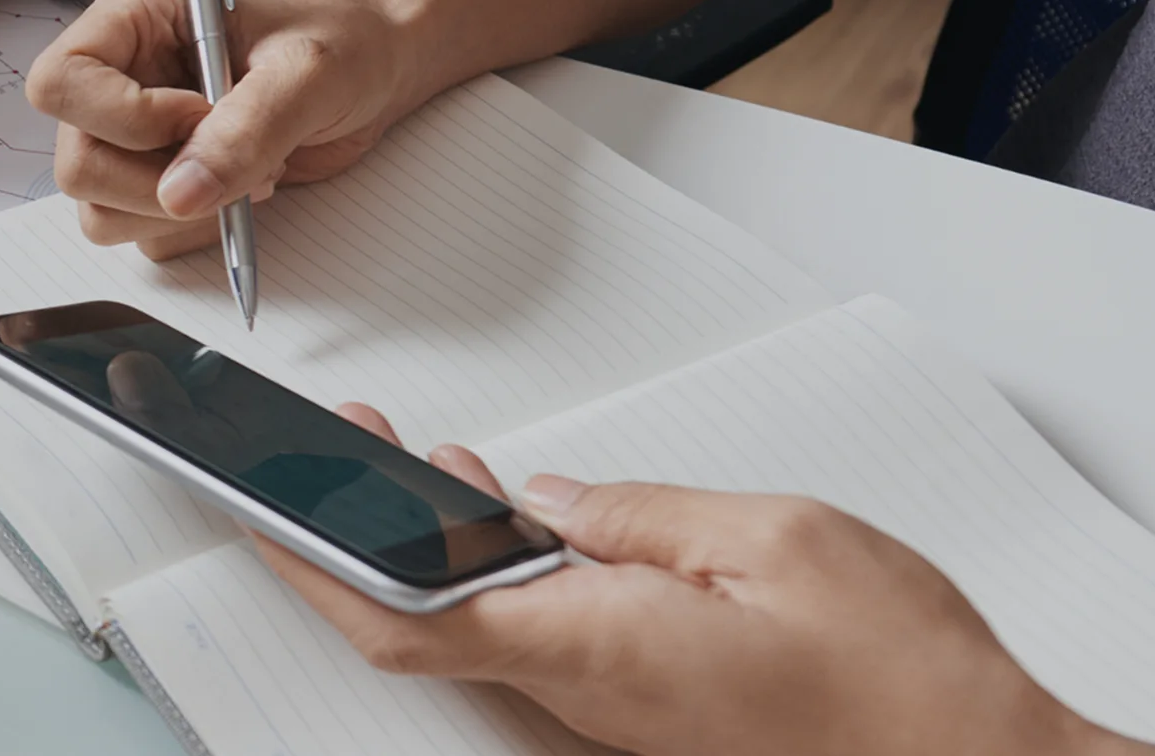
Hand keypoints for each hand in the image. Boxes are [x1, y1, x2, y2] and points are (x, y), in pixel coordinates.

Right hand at [25, 0, 432, 257]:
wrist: (377, 71)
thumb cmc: (343, 43)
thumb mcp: (307, 71)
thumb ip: (247, 127)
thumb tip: (180, 195)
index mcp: (131, 19)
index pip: (61, 82)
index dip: (122, 116)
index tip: (198, 115)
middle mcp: (118, 78)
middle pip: (75, 164)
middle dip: (156, 182)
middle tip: (234, 163)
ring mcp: (132, 137)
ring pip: (100, 211)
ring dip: (180, 212)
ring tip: (249, 171)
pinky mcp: (157, 182)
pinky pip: (144, 235)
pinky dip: (197, 229)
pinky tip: (244, 186)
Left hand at [255, 403, 1154, 755]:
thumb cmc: (901, 677)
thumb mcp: (774, 537)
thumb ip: (642, 512)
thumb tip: (555, 497)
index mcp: (595, 645)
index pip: (404, 613)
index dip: (310, 562)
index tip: (252, 507)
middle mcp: (587, 690)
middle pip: (426, 619)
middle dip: (356, 531)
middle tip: (324, 448)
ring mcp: (616, 706)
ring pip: (484, 624)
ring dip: (434, 545)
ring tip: (400, 455)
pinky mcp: (649, 707)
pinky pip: (546, 637)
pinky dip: (506, 573)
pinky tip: (511, 514)